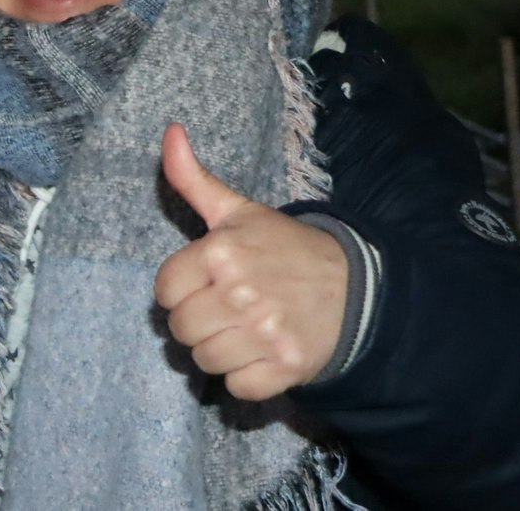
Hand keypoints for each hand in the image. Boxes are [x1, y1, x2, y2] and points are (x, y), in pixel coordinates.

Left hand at [153, 123, 347, 400]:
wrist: (355, 286)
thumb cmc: (285, 248)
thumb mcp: (238, 211)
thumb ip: (193, 178)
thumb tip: (169, 132)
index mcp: (222, 251)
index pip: (164, 291)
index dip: (180, 290)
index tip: (204, 283)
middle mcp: (242, 292)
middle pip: (181, 329)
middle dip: (197, 321)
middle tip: (224, 308)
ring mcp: (267, 332)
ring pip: (204, 360)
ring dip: (219, 350)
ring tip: (242, 329)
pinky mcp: (287, 367)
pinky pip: (238, 388)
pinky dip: (246, 377)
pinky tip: (261, 353)